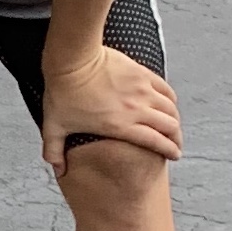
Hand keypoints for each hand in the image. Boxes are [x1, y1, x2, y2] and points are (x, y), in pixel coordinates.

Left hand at [41, 46, 181, 178]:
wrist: (73, 60)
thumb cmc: (63, 93)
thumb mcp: (54, 126)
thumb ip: (54, 151)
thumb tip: (59, 171)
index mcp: (120, 126)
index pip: (155, 142)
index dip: (169, 150)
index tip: (175, 155)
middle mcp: (137, 110)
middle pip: (169, 126)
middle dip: (176, 138)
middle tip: (176, 144)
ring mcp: (142, 90)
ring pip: (170, 108)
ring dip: (175, 119)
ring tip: (174, 126)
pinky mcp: (142, 73)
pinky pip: (165, 89)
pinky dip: (170, 99)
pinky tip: (169, 103)